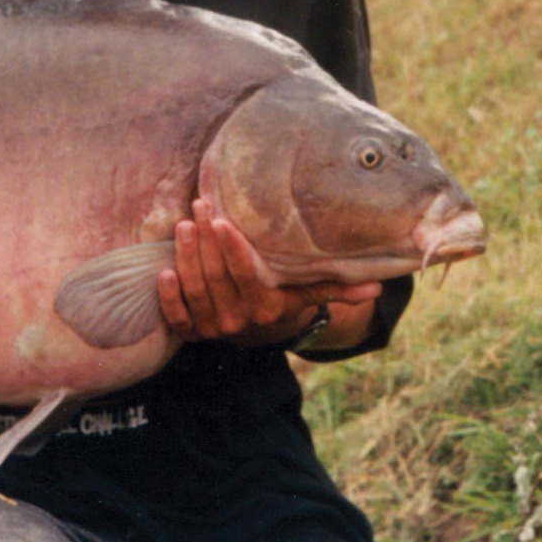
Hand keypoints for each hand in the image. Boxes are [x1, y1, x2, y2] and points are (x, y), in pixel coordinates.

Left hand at [159, 199, 380, 347]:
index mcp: (266, 309)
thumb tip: (379, 285)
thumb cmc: (283, 298)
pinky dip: (168, 298)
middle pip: (217, 280)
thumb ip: (337, 286)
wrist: (258, 333)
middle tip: (200, 208)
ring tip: (185, 225)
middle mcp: (238, 322)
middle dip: (206, 243)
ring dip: (186, 259)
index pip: (246, 277)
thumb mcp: (308, 292)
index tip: (223, 221)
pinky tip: (162, 271)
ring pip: (195, 292)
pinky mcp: (191, 332)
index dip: (233, 251)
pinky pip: (176, 318)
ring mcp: (212, 328)